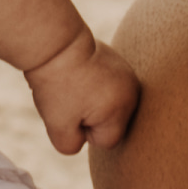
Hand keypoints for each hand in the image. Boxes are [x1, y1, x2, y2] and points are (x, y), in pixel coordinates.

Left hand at [25, 34, 139, 157]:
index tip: (70, 110)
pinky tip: (79, 73)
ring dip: (91, 101)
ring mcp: (128, 73)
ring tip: (75, 84)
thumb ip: (71, 146)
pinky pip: (106, 88)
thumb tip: (81, 140)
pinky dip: (93, 84)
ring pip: (108, 105)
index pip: (106, 141)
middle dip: (89, 117)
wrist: (54, 42)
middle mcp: (133, 91)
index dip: (82, 131)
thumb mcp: (58, 127)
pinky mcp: (119, 61)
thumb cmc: (56, 85)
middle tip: (71, 96)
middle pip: (110, 123)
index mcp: (123, 109)